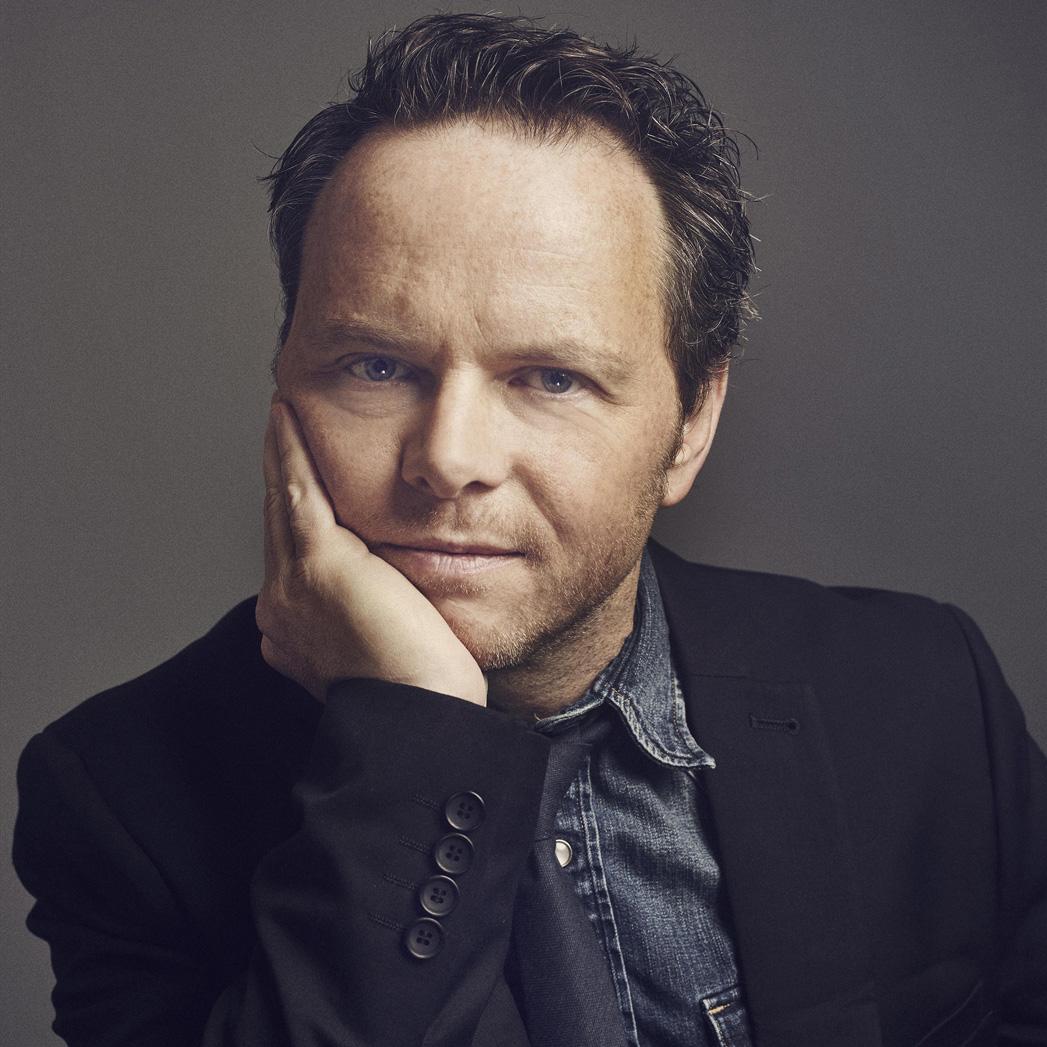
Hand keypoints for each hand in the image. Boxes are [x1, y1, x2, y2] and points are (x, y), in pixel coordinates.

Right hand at [256, 401, 487, 705]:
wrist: (419, 724)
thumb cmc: (424, 698)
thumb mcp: (390, 652)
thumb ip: (377, 619)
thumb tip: (385, 602)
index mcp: (298, 629)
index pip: (295, 557)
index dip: (297, 516)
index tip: (300, 484)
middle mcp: (282, 606)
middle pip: (282, 525)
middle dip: (284, 479)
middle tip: (285, 431)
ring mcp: (293, 584)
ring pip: (284, 503)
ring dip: (283, 456)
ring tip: (284, 416)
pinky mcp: (318, 564)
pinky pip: (297, 490)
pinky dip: (290, 451)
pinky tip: (287, 416)